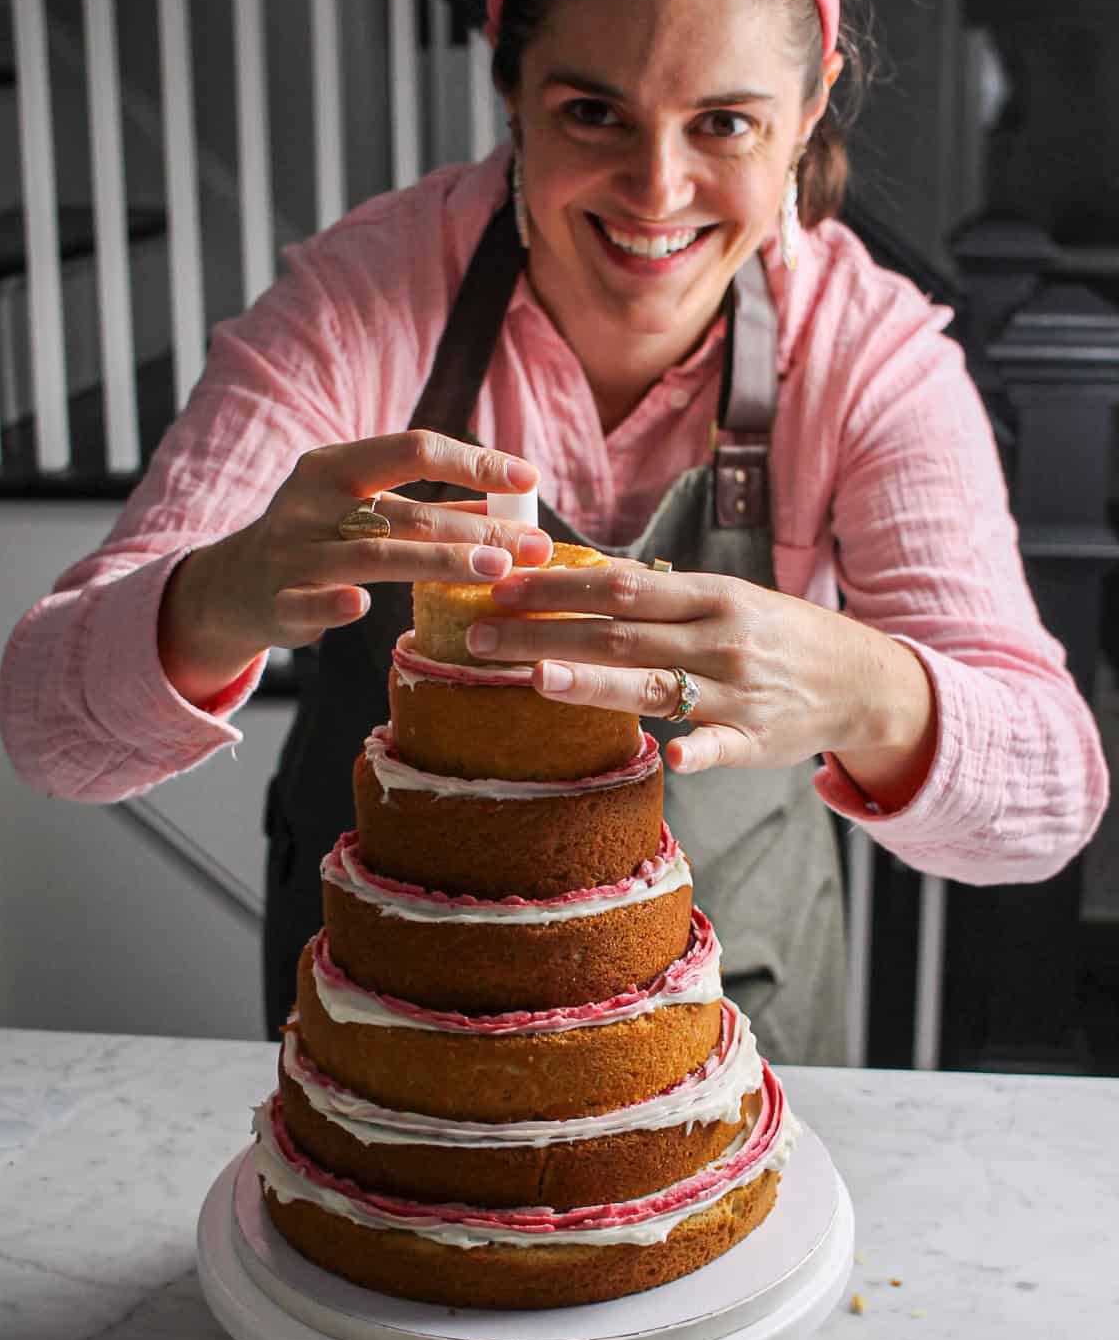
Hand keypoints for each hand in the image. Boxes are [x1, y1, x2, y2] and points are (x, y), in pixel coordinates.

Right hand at [159, 430, 550, 702]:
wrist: (236, 586)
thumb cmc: (320, 539)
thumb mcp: (364, 510)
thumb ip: (428, 509)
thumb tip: (513, 511)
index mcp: (335, 466)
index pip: (413, 449)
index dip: (474, 463)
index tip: (528, 479)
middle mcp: (310, 502)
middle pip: (406, 511)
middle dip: (475, 528)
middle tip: (532, 546)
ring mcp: (292, 552)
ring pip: (372, 556)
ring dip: (437, 562)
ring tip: (494, 570)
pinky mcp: (278, 603)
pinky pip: (309, 603)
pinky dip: (335, 604)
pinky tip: (364, 607)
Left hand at [467, 560, 934, 804]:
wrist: (859, 678)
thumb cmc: (774, 634)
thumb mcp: (724, 600)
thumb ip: (659, 599)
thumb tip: (581, 584)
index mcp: (709, 597)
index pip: (618, 587)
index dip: (558, 587)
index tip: (501, 586)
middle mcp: (719, 638)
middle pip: (620, 634)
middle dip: (545, 634)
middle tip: (480, 637)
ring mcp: (738, 691)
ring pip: (657, 685)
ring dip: (596, 683)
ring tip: (536, 678)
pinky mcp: (757, 740)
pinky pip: (725, 747)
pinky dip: (701, 750)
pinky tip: (672, 756)